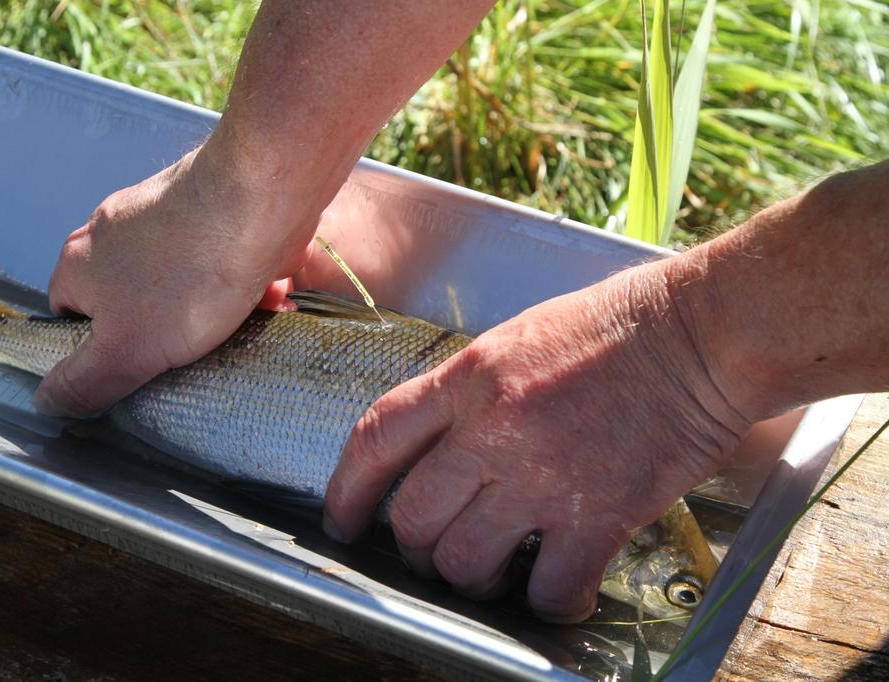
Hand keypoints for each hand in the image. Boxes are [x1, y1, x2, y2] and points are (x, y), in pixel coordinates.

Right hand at [33, 140, 308, 416]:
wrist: (259, 199)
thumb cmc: (189, 277)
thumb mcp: (126, 350)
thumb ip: (84, 381)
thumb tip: (45, 402)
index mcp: (78, 262)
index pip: (70, 318)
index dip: (102, 350)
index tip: (140, 367)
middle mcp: (114, 231)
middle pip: (131, 301)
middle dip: (169, 333)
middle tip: (200, 351)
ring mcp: (164, 213)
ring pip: (183, 283)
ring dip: (215, 310)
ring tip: (244, 322)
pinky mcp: (212, 208)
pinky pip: (222, 260)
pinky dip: (243, 284)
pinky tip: (271, 294)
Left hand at [323, 261, 750, 621]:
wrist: (701, 335)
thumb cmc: (617, 326)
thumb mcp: (519, 338)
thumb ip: (470, 393)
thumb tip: (442, 448)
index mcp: (468, 378)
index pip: (376, 439)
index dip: (345, 491)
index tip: (341, 522)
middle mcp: (492, 429)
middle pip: (413, 516)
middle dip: (413, 550)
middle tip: (434, 555)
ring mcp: (542, 475)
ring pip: (466, 562)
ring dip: (472, 580)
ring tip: (497, 571)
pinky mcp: (598, 514)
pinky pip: (549, 588)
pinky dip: (548, 603)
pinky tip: (560, 590)